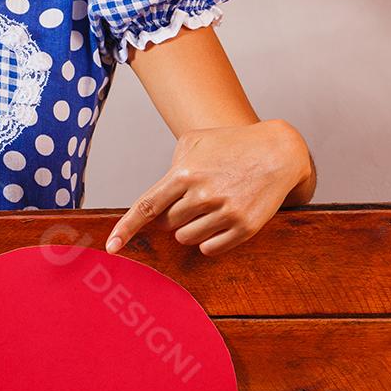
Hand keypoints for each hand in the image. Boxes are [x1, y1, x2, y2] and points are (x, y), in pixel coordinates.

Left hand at [104, 119, 313, 260]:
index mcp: (184, 174)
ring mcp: (224, 213)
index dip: (126, 228)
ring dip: (192, 229)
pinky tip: (222, 221)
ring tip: (212, 207)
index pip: (147, 207)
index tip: (111, 247)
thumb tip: (159, 197)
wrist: (279, 151)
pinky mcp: (244, 227)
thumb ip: (173, 165)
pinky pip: (211, 248)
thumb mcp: (195, 141)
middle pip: (169, 225)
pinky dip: (210, 240)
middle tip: (194, 201)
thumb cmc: (233, 144)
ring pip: (188, 239)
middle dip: (175, 217)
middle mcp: (202, 195)